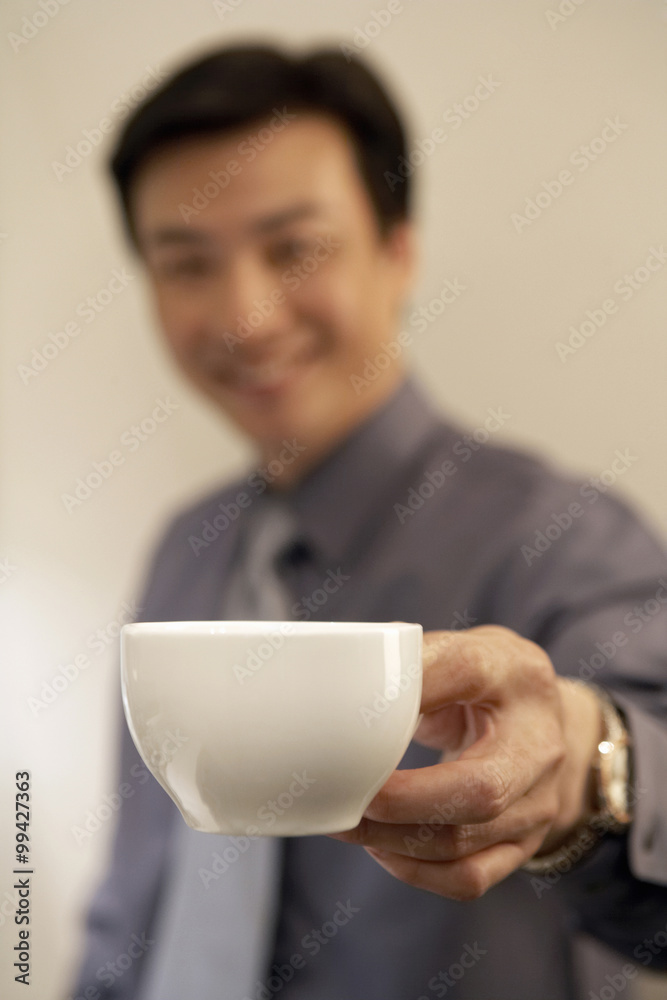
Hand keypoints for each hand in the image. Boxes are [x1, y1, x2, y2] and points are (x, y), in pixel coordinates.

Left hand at [329, 625, 602, 899]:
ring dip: (392, 838)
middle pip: (479, 789)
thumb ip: (413, 661)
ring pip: (464, 841)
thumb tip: (346, 678)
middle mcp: (538, 742)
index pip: (466, 670)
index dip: (411, 690)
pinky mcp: (526, 843)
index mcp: (516, 674)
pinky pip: (470, 877)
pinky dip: (416, 870)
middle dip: (401, 801)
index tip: (357, 709)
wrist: (542, 720)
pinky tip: (381, 848)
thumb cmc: (488, 683)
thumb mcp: (460, 652)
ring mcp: (538, 801)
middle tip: (348, 795)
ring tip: (346, 821)